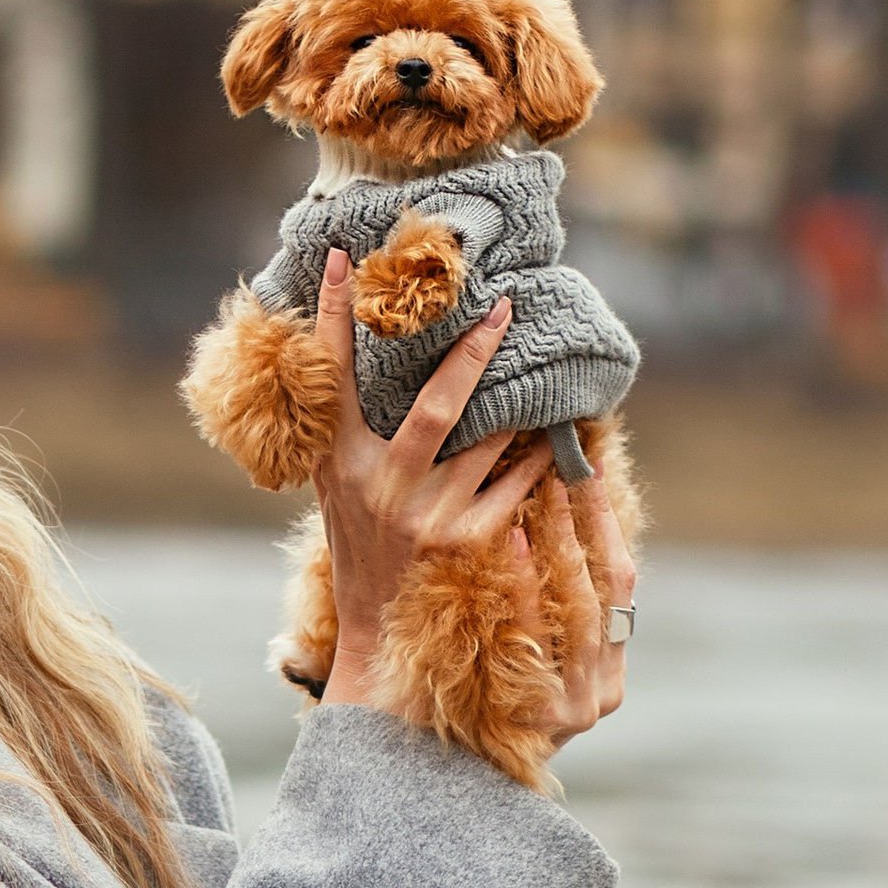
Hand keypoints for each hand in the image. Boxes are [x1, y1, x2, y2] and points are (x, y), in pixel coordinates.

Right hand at [313, 261, 552, 707]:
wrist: (377, 630)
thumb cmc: (358, 544)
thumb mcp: (335, 485)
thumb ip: (344, 430)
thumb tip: (352, 354)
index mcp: (340, 463)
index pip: (334, 377)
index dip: (330, 318)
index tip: (338, 258)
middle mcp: (383, 486)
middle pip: (436, 405)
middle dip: (472, 352)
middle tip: (504, 307)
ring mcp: (428, 516)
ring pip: (489, 442)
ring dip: (521, 403)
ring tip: (545, 365)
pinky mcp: (467, 542)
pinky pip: (516, 485)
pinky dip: (538, 457)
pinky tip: (557, 436)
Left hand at [500, 468, 635, 751]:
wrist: (444, 779)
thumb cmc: (479, 705)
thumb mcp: (522, 659)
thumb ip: (546, 610)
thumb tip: (548, 513)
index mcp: (610, 671)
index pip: (621, 582)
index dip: (607, 524)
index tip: (591, 471)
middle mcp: (603, 690)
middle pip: (605, 591)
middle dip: (588, 526)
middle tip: (567, 468)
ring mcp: (578, 706)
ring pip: (581, 610)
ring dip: (565, 546)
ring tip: (546, 493)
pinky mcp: (545, 716)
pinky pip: (538, 636)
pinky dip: (530, 588)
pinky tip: (518, 546)